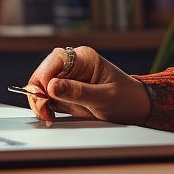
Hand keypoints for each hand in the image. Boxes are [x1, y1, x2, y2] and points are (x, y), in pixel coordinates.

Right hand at [23, 46, 149, 124]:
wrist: (134, 108)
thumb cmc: (125, 98)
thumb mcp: (103, 97)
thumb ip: (78, 92)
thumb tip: (52, 86)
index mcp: (84, 58)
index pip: (55, 60)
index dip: (45, 76)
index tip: (45, 95)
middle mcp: (73, 65)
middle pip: (43, 73)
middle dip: (39, 92)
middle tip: (43, 110)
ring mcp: (68, 78)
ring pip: (42, 86)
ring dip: (40, 101)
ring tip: (48, 116)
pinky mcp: (65, 92)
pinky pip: (47, 97)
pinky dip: (45, 106)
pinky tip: (50, 115)